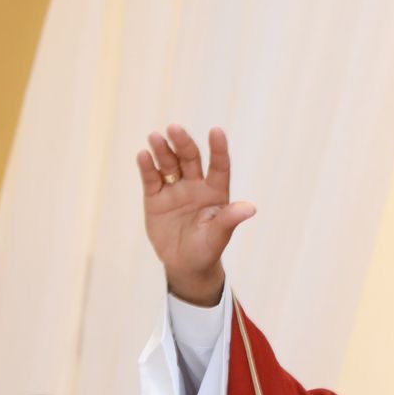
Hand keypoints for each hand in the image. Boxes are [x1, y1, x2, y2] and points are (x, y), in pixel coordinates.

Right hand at [135, 125, 255, 304]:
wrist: (184, 265)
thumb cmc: (207, 249)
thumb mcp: (219, 236)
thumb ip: (229, 219)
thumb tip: (250, 208)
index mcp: (215, 191)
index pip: (219, 165)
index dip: (218, 149)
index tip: (216, 131)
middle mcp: (195, 185)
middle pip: (189, 158)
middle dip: (183, 143)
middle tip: (174, 129)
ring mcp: (174, 189)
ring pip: (169, 164)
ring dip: (162, 150)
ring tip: (155, 137)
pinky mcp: (155, 198)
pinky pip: (151, 179)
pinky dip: (147, 167)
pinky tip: (143, 155)